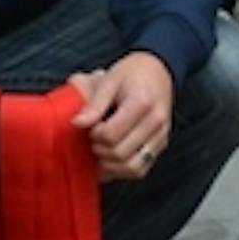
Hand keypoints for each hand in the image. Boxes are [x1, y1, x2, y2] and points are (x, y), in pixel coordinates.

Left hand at [70, 51, 174, 180]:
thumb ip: (94, 104)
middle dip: (100, 150)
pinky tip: (112, 158)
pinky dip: (123, 169)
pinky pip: (141, 169)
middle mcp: (156, 122)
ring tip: (103, 149)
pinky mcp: (161, 144)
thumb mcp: (109, 80)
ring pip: (132, 167)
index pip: (111, 135)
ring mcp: (161, 135)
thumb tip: (77, 124)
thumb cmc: (132, 73)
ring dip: (111, 164)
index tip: (91, 126)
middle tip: (94, 137)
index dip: (94, 135)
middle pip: (120, 153)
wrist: (158, 70)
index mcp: (142, 103)